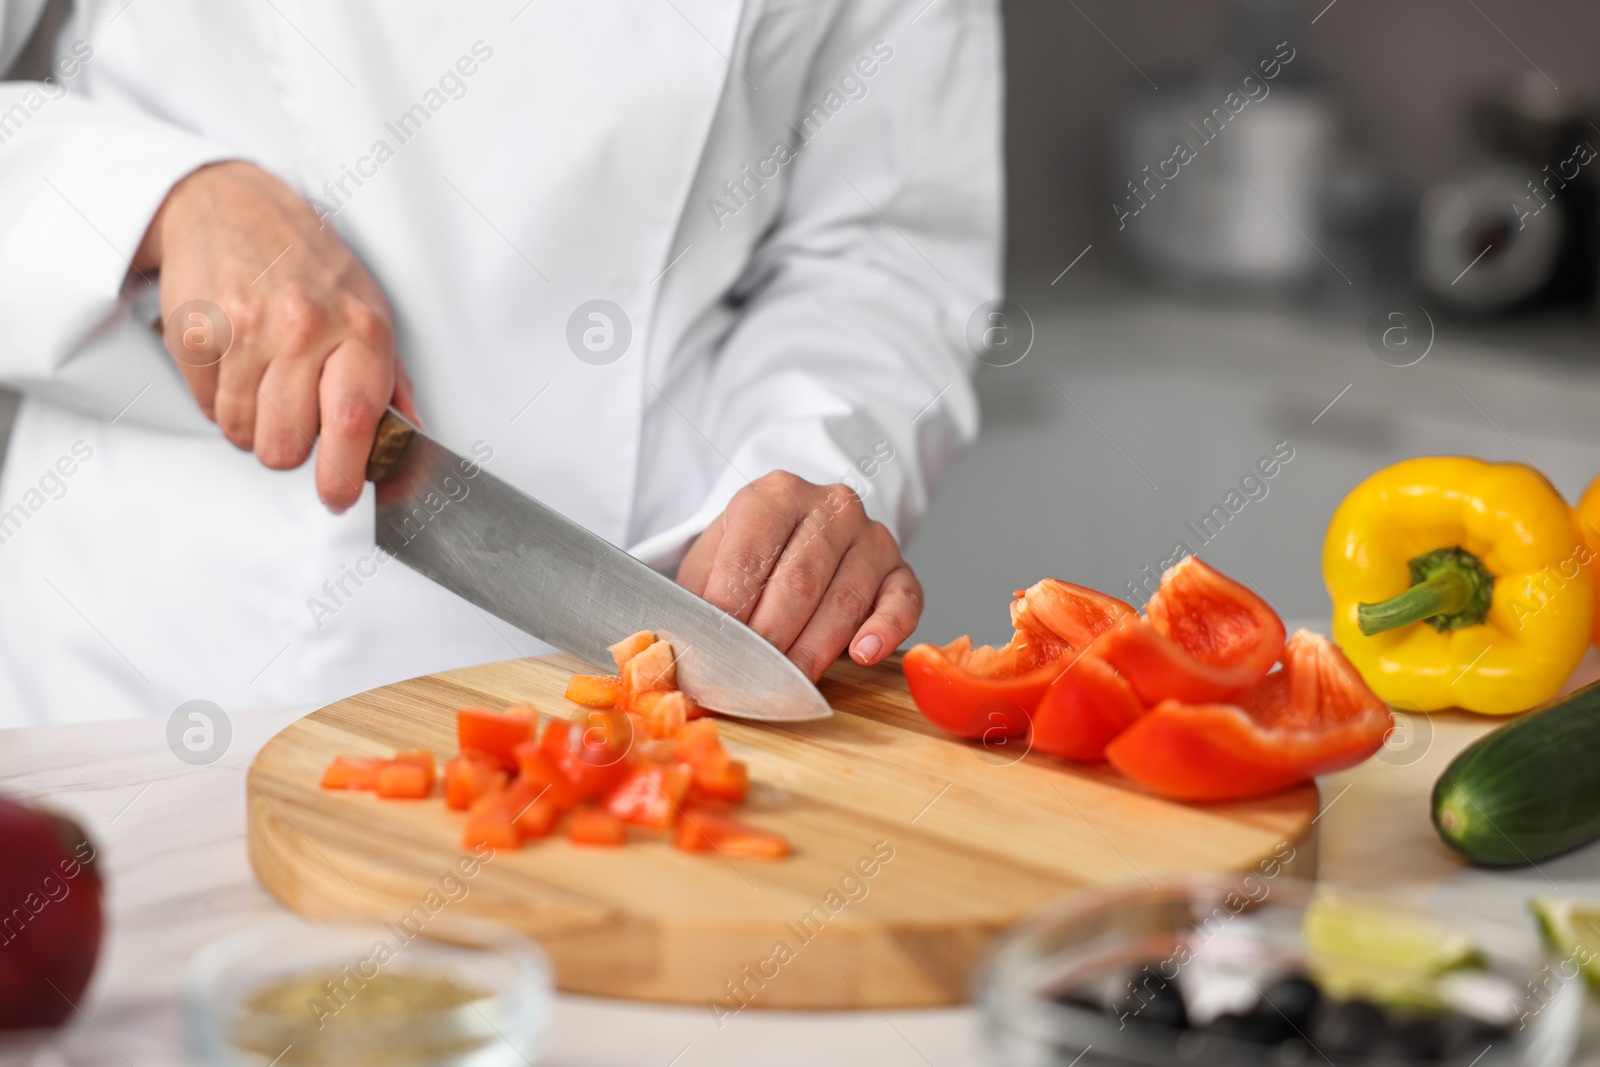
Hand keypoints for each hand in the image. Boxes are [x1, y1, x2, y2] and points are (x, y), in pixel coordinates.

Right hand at [133, 161, 416, 511]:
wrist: (233, 206)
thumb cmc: (310, 266)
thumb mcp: (369, 312)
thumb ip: (391, 383)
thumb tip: (409, 442)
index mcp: (360, 330)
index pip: (354, 422)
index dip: (343, 475)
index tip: (337, 495)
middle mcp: (304, 328)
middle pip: (286, 444)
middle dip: (287, 447)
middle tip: (292, 416)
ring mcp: (245, 328)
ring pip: (241, 432)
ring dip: (250, 424)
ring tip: (263, 382)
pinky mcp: (196, 330)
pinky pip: (204, 405)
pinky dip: (217, 398)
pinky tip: (233, 361)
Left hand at [676, 472, 922, 680]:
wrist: (795, 535)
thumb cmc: (749, 557)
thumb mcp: (711, 563)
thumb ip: (702, 598)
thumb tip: (687, 649)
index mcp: (775, 495)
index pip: (750, 556)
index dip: (730, 610)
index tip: (715, 652)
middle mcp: (830, 507)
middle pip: (799, 581)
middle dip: (771, 638)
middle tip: (748, 679)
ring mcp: (871, 536)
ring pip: (846, 599)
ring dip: (815, 650)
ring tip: (789, 684)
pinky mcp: (900, 568)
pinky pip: (902, 601)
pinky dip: (885, 630)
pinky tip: (864, 653)